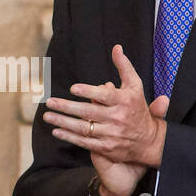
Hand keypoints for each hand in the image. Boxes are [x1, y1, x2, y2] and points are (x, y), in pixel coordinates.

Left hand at [43, 45, 168, 167]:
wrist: (148, 141)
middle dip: (67, 107)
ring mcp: (111, 134)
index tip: (73, 88)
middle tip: (50, 102)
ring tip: (47, 116)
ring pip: (84, 128)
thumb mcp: (135, 86)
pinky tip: (56, 131)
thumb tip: (116, 47)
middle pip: (89, 112)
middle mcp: (118, 118)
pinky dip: (69, 137)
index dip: (88, 91)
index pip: (105, 96)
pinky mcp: (106, 148)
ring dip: (63, 122)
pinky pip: (85, 142)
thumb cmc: (137, 108)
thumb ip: (124, 66)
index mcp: (124, 101)